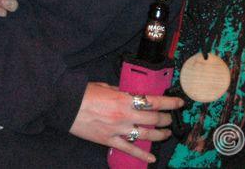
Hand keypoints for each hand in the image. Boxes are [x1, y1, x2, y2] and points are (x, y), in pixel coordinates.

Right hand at [69, 82, 183, 163]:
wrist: (65, 105)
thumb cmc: (85, 93)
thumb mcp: (107, 86)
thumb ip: (122, 91)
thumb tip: (133, 94)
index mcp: (124, 99)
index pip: (154, 101)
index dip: (170, 103)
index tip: (179, 103)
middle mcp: (124, 115)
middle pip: (153, 119)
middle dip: (166, 119)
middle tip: (171, 118)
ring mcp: (117, 130)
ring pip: (146, 135)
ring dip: (159, 135)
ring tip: (166, 133)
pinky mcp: (108, 140)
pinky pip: (129, 149)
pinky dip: (142, 155)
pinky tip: (152, 158)